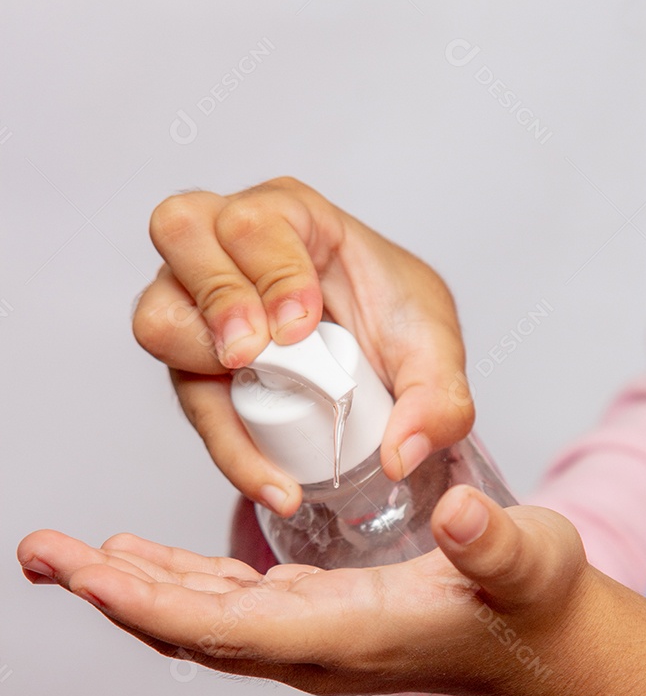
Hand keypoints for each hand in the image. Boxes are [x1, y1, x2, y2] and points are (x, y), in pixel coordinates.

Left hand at [17, 488, 588, 695]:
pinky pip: (227, 606)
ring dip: (131, 588)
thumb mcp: (528, 561)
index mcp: (351, 636)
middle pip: (193, 628)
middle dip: (112, 593)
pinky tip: (143, 559)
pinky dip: (176, 582)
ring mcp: (312, 636)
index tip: (86, 577)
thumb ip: (493, 543)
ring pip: (201, 619)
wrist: (550, 645)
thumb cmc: (536, 604)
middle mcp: (315, 647)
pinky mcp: (318, 615)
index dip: (155, 604)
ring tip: (67, 555)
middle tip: (39, 553)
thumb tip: (461, 511)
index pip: (231, 629)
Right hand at [133, 178, 473, 515]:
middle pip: (180, 232)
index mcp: (290, 217)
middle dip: (218, 299)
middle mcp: (228, 247)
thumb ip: (438, 398)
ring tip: (259, 407)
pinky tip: (271, 478)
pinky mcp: (192, 365)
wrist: (381, 365)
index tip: (301, 326)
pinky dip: (225, 443)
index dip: (270, 273)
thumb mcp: (435, 350)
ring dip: (199, 363)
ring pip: (156, 314)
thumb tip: (400, 454)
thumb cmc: (395, 325)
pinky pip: (185, 399)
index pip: (254, 219)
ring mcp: (198, 304)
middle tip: (254, 354)